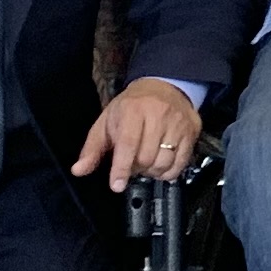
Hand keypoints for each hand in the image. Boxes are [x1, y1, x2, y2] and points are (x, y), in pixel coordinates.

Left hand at [71, 76, 202, 191]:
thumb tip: (79, 170)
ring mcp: (177, 123)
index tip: (116, 185)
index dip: (121, 168)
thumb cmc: (131, 107)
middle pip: (146, 157)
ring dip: (152, 171)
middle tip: (132, 163)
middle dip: (136, 168)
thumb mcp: (106, 122)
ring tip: (146, 162)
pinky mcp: (191, 131)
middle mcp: (158, 115)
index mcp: (133, 111)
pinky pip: (180, 163)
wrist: (163, 86)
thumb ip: (92, 148)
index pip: (128, 144)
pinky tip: (161, 165)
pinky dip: (168, 172)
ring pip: (164, 162)